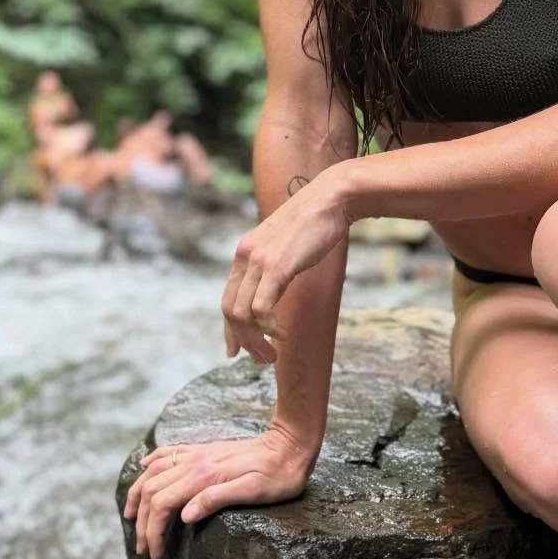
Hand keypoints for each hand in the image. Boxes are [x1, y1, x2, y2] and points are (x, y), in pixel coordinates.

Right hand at [123, 427, 315, 558]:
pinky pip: (168, 453)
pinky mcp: (203, 450)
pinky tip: (143, 468)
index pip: (162, 505)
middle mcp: (194, 463)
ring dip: (137, 494)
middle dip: (142, 522)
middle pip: (152, 492)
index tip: (156, 554)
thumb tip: (184, 515)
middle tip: (144, 548)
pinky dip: (150, 463)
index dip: (153, 532)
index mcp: (203, 477)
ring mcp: (197, 454)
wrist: (290, 445)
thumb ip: (217, 500)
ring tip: (130, 516)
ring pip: (153, 472)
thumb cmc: (278, 476)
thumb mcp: (254, 492)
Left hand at [221, 167, 352, 362]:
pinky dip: (270, 328)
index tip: (235, 351)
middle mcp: (245, 257)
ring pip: (242, 314)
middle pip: (230, 311)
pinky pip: (261, 308)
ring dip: (256, 341)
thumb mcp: (285, 246)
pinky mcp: (276, 266)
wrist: (330, 198)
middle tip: (262, 359)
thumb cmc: (315, 222)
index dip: (229, 329)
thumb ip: (274, 265)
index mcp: (244, 254)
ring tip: (273, 354)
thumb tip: (275, 288)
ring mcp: (259, 261)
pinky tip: (284, 335)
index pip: (227, 299)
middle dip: (243, 341)